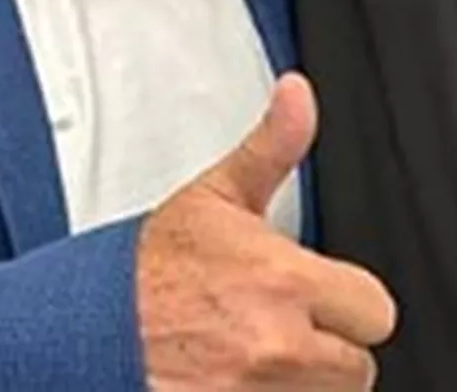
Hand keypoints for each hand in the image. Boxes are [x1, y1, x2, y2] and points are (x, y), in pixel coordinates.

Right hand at [139, 74, 397, 388]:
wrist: (81, 331)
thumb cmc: (147, 270)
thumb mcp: (214, 195)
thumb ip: (272, 146)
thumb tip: (298, 94)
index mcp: (282, 280)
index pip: (375, 310)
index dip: (350, 303)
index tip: (320, 297)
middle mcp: (276, 346)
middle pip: (357, 368)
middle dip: (328, 349)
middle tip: (284, 329)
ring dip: (300, 384)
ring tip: (256, 357)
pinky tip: (241, 381)